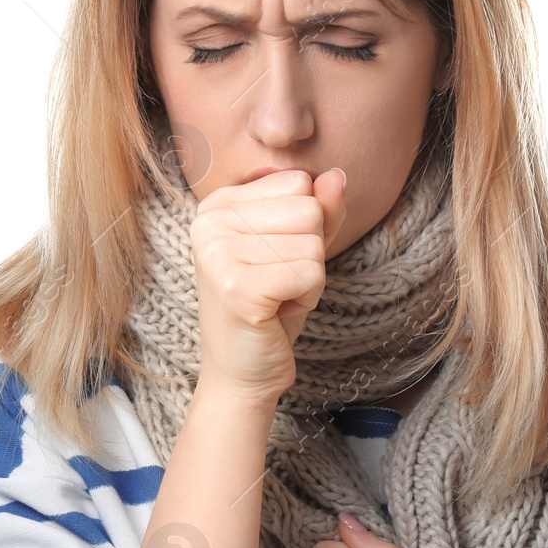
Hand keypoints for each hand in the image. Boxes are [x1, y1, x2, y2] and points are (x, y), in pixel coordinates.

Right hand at [191, 167, 348, 407]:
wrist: (242, 372)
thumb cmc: (271, 307)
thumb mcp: (298, 249)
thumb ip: (320, 210)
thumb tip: (338, 175)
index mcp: (219, 203)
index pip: (299, 183)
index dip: (304, 226)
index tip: (274, 259)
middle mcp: (209, 221)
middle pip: (308, 209)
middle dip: (310, 252)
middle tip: (278, 282)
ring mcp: (218, 254)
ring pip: (313, 243)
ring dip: (309, 278)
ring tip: (277, 297)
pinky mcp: (236, 288)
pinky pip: (310, 274)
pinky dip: (308, 298)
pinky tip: (277, 312)